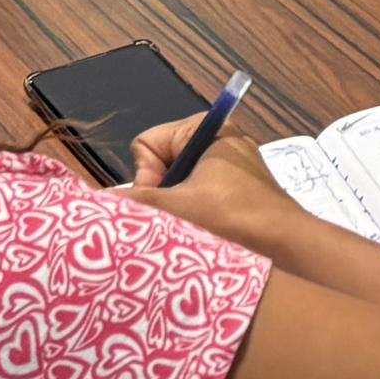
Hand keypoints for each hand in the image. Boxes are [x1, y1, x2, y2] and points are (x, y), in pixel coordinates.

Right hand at [130, 111, 285, 238]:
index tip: (162, 200)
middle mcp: (218, 144)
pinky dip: (192, 221)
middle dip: (160, 198)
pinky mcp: (236, 198)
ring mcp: (228, 172)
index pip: (147, 145)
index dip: (146, 175)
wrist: (288, 250)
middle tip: (175, 221)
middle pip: (160, 168)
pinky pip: (196, 203)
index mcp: (207, 129)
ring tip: (189, 233)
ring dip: (176, 214)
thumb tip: (91, 206)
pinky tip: (199, 240)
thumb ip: (133, 204)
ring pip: (176, 190)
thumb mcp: (177, 207)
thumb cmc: (235, 217)